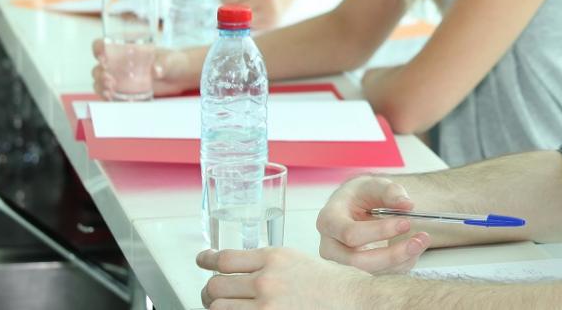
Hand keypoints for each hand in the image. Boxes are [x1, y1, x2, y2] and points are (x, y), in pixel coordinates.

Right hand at [91, 38, 198, 97]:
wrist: (180, 77)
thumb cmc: (173, 62)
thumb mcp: (169, 60)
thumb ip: (163, 63)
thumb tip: (156, 70)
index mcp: (126, 50)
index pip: (103, 45)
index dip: (98, 49)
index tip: (102, 57)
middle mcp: (119, 64)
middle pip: (99, 67)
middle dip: (100, 74)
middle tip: (110, 79)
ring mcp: (121, 78)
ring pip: (100, 82)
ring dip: (101, 87)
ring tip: (111, 91)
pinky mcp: (125, 91)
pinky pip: (109, 94)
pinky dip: (107, 97)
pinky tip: (113, 98)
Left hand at [198, 247, 366, 309]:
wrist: (359, 301)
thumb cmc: (337, 285)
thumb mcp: (302, 262)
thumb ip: (272, 267)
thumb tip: (247, 276)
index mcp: (275, 257)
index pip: (225, 258)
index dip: (207, 261)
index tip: (202, 261)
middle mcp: (267, 279)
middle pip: (215, 286)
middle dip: (211, 292)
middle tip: (214, 295)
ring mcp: (266, 305)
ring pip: (218, 308)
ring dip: (219, 308)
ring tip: (227, 308)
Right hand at [315, 176, 429, 273]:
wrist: (355, 206)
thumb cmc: (361, 194)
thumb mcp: (375, 185)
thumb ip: (391, 192)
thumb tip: (407, 205)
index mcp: (328, 220)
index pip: (350, 234)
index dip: (379, 231)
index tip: (405, 222)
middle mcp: (330, 246)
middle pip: (358, 261)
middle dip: (393, 254)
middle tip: (420, 239)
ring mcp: (342, 263)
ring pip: (371, 272)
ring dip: (401, 260)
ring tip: (422, 241)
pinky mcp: (357, 272)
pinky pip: (380, 275)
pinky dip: (401, 264)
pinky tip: (414, 248)